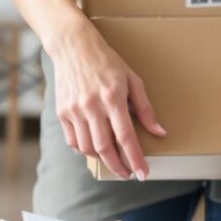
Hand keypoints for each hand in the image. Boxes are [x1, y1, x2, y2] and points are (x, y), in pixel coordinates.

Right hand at [48, 21, 165, 179]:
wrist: (74, 47)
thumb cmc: (107, 62)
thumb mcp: (132, 80)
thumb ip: (145, 108)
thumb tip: (159, 132)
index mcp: (112, 97)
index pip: (125, 136)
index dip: (135, 158)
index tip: (142, 173)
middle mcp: (91, 105)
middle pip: (105, 148)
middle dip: (119, 166)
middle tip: (128, 174)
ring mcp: (74, 110)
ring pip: (88, 148)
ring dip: (102, 159)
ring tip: (114, 160)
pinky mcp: (62, 112)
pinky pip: (73, 141)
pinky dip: (85, 150)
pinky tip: (95, 148)